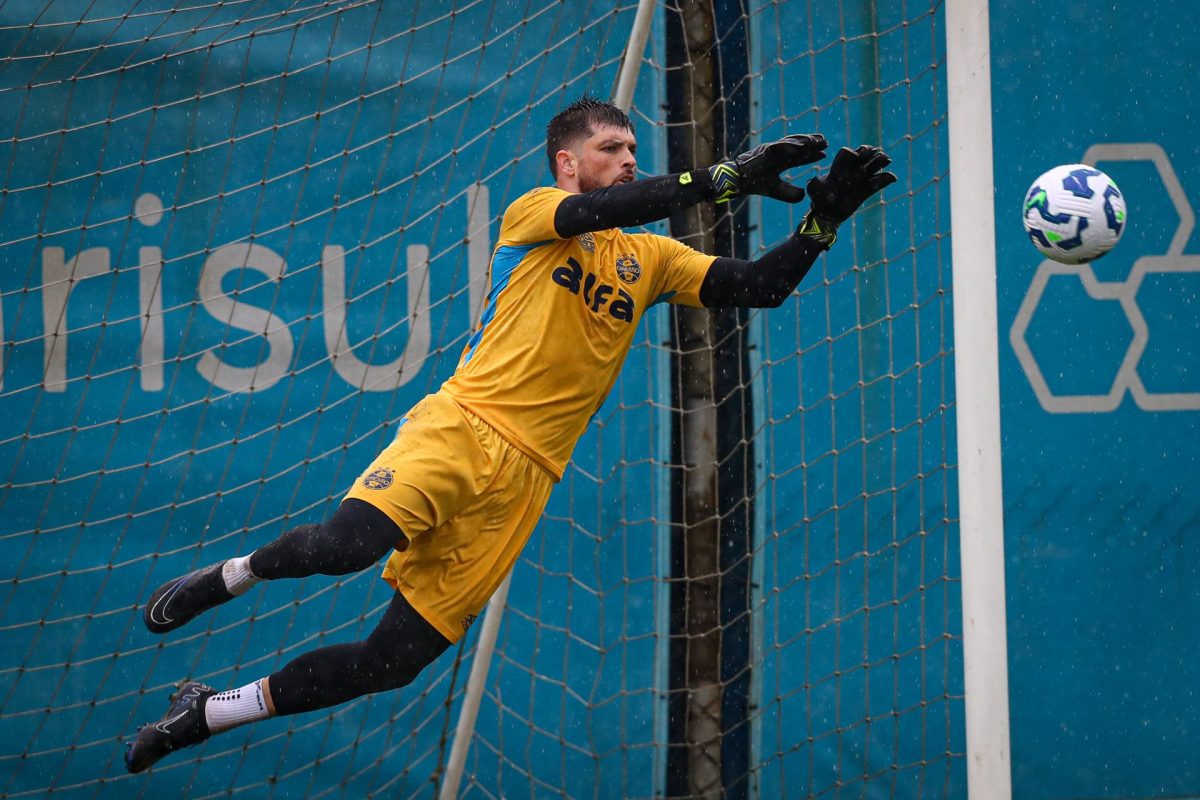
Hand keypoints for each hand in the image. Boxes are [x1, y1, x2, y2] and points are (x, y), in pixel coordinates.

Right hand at [708, 134, 827, 203]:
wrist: (737, 181)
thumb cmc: (754, 184)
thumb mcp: (776, 190)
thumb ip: (789, 193)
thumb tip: (804, 195)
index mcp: (781, 162)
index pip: (800, 157)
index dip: (812, 156)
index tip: (824, 155)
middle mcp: (778, 154)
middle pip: (799, 147)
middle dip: (812, 145)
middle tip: (826, 142)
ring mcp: (772, 150)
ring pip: (792, 143)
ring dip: (805, 141)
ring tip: (817, 141)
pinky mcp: (765, 150)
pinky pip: (780, 146)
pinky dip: (791, 145)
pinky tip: (802, 146)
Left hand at [805, 145, 896, 224]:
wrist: (828, 213)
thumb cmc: (819, 199)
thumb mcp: (814, 190)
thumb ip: (814, 183)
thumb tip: (815, 180)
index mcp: (838, 167)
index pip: (847, 153)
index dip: (852, 153)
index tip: (854, 156)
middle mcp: (851, 169)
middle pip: (864, 154)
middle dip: (870, 152)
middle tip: (874, 154)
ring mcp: (862, 178)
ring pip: (875, 164)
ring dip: (881, 160)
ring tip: (886, 161)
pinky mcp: (869, 188)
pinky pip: (881, 180)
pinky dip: (887, 178)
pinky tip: (892, 177)